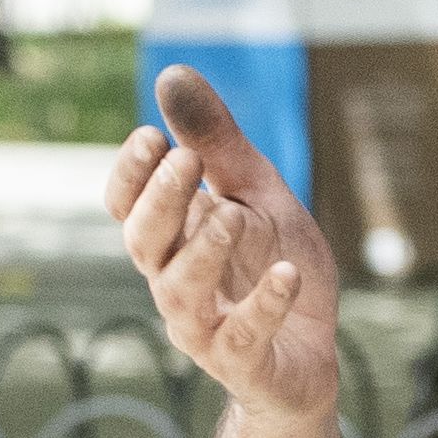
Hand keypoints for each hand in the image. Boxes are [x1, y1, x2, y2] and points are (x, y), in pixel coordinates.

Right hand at [109, 69, 343, 421]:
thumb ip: (217, 142)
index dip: (130, 175)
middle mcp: (173, 283)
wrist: (311, 352)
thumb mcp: (257, 194)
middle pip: (143, 244)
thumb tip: (171, 73)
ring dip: (202, 251)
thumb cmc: (273, 265)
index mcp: (170, 240)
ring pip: (178, 294)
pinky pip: (243, 337)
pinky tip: (286, 273)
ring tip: (233, 216)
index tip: (149, 134)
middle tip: (185, 159)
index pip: (126, 207)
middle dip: (160, 201)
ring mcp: (204, 328)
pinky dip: (264, 304)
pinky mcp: (242, 363)